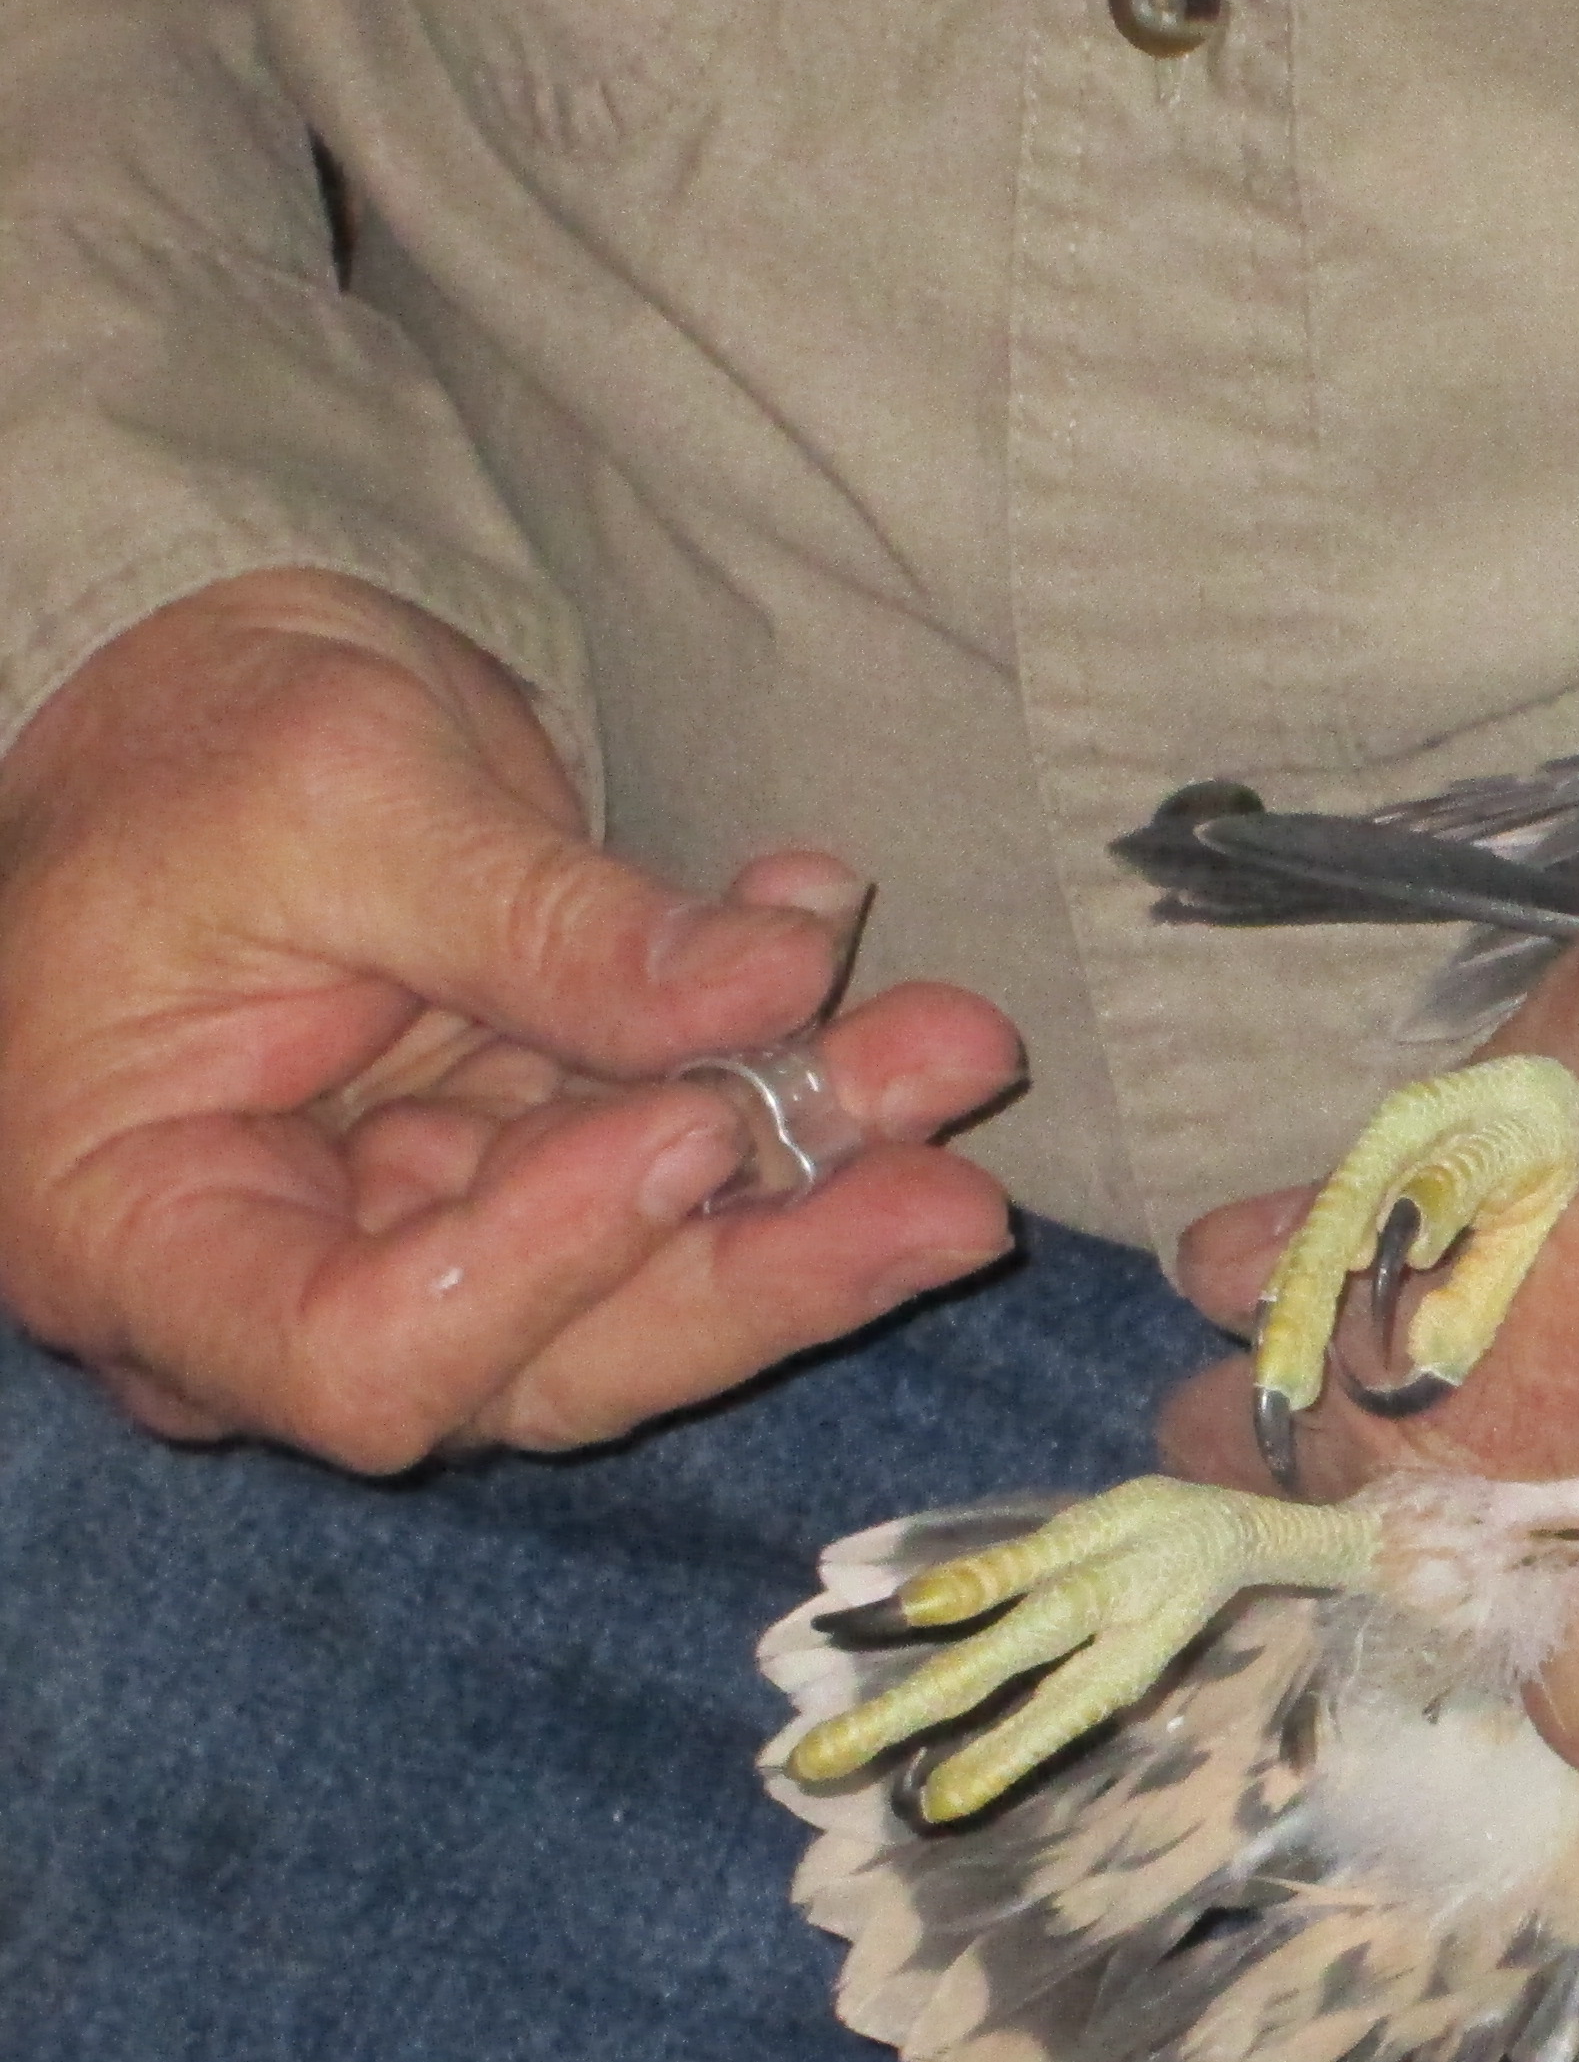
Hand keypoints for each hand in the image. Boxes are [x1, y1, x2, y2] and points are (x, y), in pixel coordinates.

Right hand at [0, 569, 1023, 1466]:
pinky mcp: (533, 1191)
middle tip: (953, 1184)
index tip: (684, 1132)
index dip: (546, 1269)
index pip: (361, 1354)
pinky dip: (799, 1093)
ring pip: (656, 1284)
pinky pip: (691, 1185)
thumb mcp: (341, 792)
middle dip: (768, 1260)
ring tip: (955, 1060)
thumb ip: (541, 916)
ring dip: (823, 1179)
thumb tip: (773, 980)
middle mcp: (280, 1292)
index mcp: (140, 1233)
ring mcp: (423, 1253)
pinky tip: (886, 994)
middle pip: (556, 1359)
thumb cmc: (189, 746)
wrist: (200, 702)